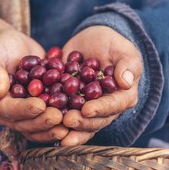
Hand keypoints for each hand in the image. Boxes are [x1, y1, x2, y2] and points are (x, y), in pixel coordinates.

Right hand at [0, 6, 68, 142]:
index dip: (25, 109)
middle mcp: (7, 112)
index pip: (9, 110)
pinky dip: (62, 119)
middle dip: (43, 121)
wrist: (8, 45)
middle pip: (25, 123)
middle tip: (60, 117)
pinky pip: (48, 117)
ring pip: (38, 125)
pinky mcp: (37, 107)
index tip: (41, 106)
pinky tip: (77, 116)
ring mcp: (23, 112)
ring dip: (53, 127)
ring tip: (70, 123)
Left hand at [61, 26, 142, 145]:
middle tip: (67, 120)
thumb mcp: (123, 50)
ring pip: (78, 123)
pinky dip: (52, 118)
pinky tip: (41, 120)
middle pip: (95, 121)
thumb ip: (128, 64)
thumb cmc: (112, 44)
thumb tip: (125, 82)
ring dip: (67, 128)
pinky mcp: (69, 105)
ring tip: (55, 126)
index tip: (87, 110)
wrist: (90, 41)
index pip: (113, 106)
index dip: (100, 110)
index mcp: (122, 97)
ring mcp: (86, 108)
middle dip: (81, 123)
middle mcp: (105, 108)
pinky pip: (61, 114)